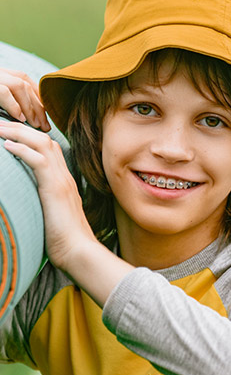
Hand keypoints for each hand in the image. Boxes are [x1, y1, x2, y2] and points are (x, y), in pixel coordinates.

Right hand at [0, 68, 50, 131]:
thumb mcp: (0, 97)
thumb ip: (13, 99)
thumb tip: (27, 115)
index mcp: (5, 74)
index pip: (28, 84)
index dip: (40, 100)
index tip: (47, 116)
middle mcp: (2, 72)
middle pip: (27, 86)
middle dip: (39, 107)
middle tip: (46, 126)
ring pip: (19, 86)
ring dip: (30, 107)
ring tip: (36, 124)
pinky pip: (4, 92)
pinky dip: (14, 106)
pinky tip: (21, 119)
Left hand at [0, 120, 133, 305]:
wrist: (78, 251)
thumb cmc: (65, 240)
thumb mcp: (53, 215)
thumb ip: (46, 202)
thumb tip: (33, 202)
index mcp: (64, 181)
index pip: (50, 149)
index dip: (32, 137)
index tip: (13, 133)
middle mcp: (64, 176)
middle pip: (45, 140)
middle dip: (22, 128)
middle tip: (1, 123)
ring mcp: (61, 180)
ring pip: (42, 144)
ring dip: (19, 133)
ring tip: (0, 128)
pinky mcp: (55, 188)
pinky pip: (38, 161)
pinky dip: (22, 149)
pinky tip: (7, 145)